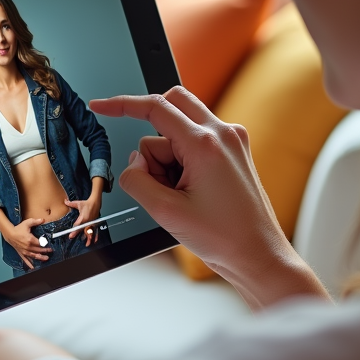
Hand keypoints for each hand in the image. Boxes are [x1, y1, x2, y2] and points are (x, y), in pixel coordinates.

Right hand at [1, 217, 51, 269]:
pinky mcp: (21, 253)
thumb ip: (35, 221)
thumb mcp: (27, 223)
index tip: (50, 245)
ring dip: (41, 258)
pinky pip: (26, 260)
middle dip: (45, 251)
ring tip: (46, 259)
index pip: (40, 244)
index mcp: (30, 240)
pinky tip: (33, 267)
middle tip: (50, 251)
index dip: (46, 245)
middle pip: (38, 250)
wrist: (9, 234)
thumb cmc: (18, 229)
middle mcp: (28, 247)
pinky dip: (30, 264)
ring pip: (34, 256)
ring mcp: (24, 251)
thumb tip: (43, 220)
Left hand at [64, 192, 101, 245]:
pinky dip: (95, 235)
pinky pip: (95, 230)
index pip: (77, 226)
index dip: (74, 231)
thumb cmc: (87, 203)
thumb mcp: (78, 203)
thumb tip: (65, 201)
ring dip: (88, 238)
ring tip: (87, 244)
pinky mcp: (95, 223)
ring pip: (89, 232)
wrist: (95, 202)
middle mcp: (88, 221)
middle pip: (82, 230)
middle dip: (78, 234)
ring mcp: (92, 222)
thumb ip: (71, 203)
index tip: (71, 236)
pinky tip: (94, 240)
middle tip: (73, 238)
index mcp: (83, 217)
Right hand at [90, 87, 328, 308]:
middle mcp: (223, 133)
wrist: (258, 254)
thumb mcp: (164, 212)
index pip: (155, 107)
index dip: (122, 105)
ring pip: (180, 129)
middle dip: (153, 139)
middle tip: (154, 176)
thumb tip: (134, 163)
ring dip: (168, 158)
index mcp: (205, 144)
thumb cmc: (224, 237)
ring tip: (181, 196)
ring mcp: (232, 140)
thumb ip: (136, 180)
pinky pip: (195, 141)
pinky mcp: (234, 150)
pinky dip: (183, 161)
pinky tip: (192, 191)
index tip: (101, 106)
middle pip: (171, 105)